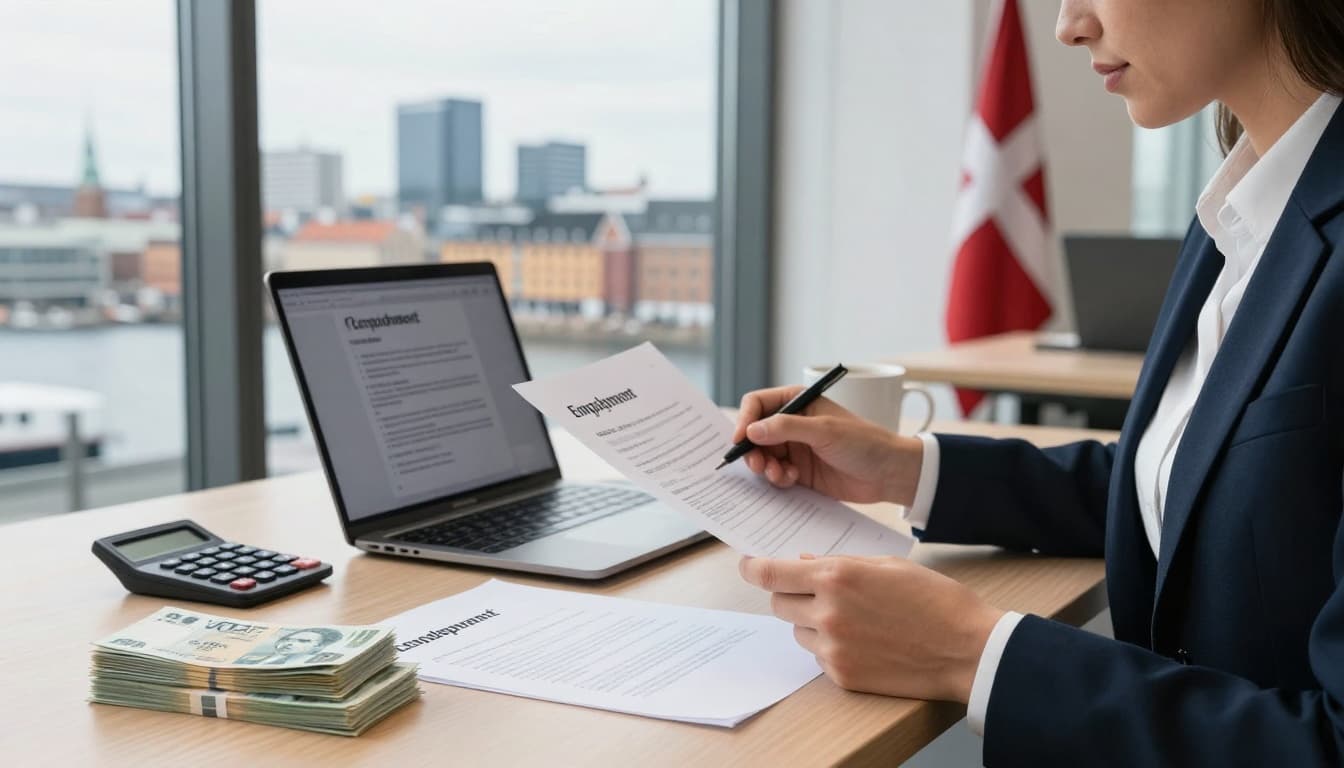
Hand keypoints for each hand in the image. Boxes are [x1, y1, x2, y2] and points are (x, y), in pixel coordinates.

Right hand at [732, 386, 923, 504]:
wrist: (888, 474)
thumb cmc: (864, 442)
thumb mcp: (824, 431)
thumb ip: (786, 428)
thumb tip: (751, 430)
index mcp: (797, 402)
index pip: (757, 404)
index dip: (744, 420)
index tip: (740, 439)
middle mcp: (791, 423)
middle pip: (754, 433)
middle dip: (753, 450)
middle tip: (758, 465)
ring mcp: (794, 448)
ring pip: (762, 456)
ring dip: (765, 467)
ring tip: (779, 475)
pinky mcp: (799, 471)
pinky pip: (775, 475)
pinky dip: (777, 479)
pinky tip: (793, 480)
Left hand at [739, 554, 1003, 702]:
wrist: (966, 649)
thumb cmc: (934, 600)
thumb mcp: (887, 566)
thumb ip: (839, 564)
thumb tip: (802, 563)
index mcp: (836, 577)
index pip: (771, 573)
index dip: (752, 568)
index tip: (747, 565)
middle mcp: (827, 612)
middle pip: (779, 603)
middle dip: (791, 594)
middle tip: (818, 592)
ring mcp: (832, 647)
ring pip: (798, 631)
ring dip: (812, 622)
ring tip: (855, 619)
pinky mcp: (842, 675)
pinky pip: (819, 656)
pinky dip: (831, 647)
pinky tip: (865, 642)